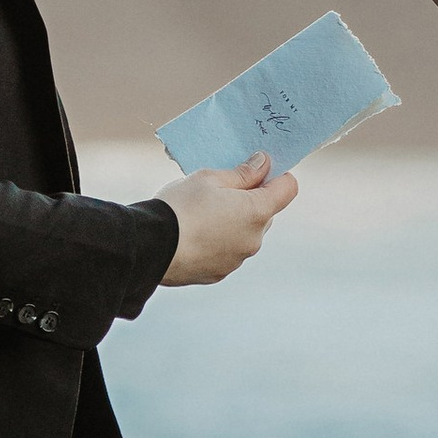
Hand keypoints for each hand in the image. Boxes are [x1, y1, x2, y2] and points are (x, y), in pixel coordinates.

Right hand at [159, 154, 296, 284]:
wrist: (149, 247)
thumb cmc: (180, 206)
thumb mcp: (209, 178)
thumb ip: (242, 173)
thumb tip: (264, 164)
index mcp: (257, 212)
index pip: (288, 188)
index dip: (277, 175)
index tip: (257, 169)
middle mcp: (254, 239)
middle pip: (266, 213)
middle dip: (250, 199)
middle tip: (220, 190)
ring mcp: (237, 260)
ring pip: (245, 233)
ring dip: (233, 222)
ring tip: (200, 214)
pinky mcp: (219, 273)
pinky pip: (227, 251)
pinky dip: (217, 242)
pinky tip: (193, 234)